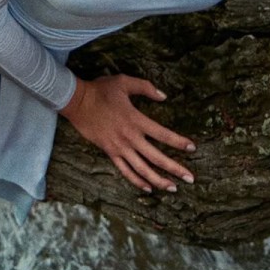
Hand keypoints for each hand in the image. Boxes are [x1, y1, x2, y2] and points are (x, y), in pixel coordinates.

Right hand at [59, 74, 195, 192]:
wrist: (77, 101)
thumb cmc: (101, 90)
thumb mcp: (124, 82)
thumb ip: (146, 87)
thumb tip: (164, 96)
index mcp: (136, 120)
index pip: (162, 134)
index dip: (178, 142)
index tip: (192, 148)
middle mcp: (130, 137)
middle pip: (156, 157)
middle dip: (175, 168)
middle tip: (190, 178)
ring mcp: (119, 147)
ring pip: (142, 169)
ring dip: (159, 180)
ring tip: (173, 188)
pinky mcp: (109, 152)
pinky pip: (125, 171)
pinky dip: (137, 181)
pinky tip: (148, 188)